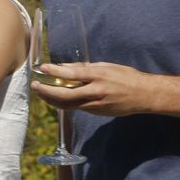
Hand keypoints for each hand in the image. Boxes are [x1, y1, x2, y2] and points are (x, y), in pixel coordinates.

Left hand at [31, 62, 155, 116]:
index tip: (42, 68)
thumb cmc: (126, 77)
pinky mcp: (97, 112)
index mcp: (98, 77)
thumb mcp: (106, 66)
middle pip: (65, 95)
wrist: (144, 96)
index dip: (54, 72)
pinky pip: (77, 107)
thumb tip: (65, 68)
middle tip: (35, 86)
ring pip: (68, 105)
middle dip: (46, 92)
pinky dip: (64, 102)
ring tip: (41, 92)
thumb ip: (85, 68)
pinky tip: (57, 98)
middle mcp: (95, 92)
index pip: (71, 75)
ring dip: (52, 99)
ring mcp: (96, 105)